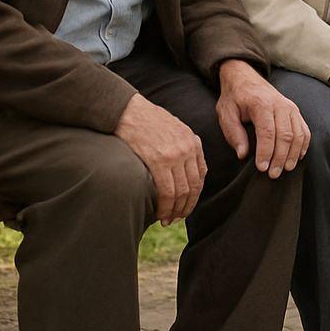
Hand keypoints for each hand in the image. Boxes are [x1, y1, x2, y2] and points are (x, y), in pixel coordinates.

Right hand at [114, 93, 205, 225]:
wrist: (128, 110)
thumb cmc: (146, 120)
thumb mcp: (174, 128)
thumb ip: (183, 146)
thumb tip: (186, 168)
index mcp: (192, 141)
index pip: (201, 174)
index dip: (195, 194)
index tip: (186, 205)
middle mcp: (187, 149)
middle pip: (193, 186)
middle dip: (186, 206)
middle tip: (177, 218)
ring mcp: (174, 155)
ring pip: (181, 191)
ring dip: (175, 210)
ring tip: (167, 220)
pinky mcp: (158, 161)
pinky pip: (167, 190)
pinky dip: (165, 206)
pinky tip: (159, 213)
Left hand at [216, 59, 310, 178]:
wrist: (245, 78)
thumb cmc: (234, 98)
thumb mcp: (226, 114)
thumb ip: (234, 134)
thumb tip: (243, 155)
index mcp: (260, 104)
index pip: (267, 132)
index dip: (266, 152)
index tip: (262, 168)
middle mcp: (279, 104)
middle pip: (285, 135)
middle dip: (280, 157)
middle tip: (273, 174)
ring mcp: (290, 107)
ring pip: (298, 134)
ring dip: (293, 154)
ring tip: (286, 169)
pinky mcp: (295, 111)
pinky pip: (304, 130)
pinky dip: (303, 145)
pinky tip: (297, 158)